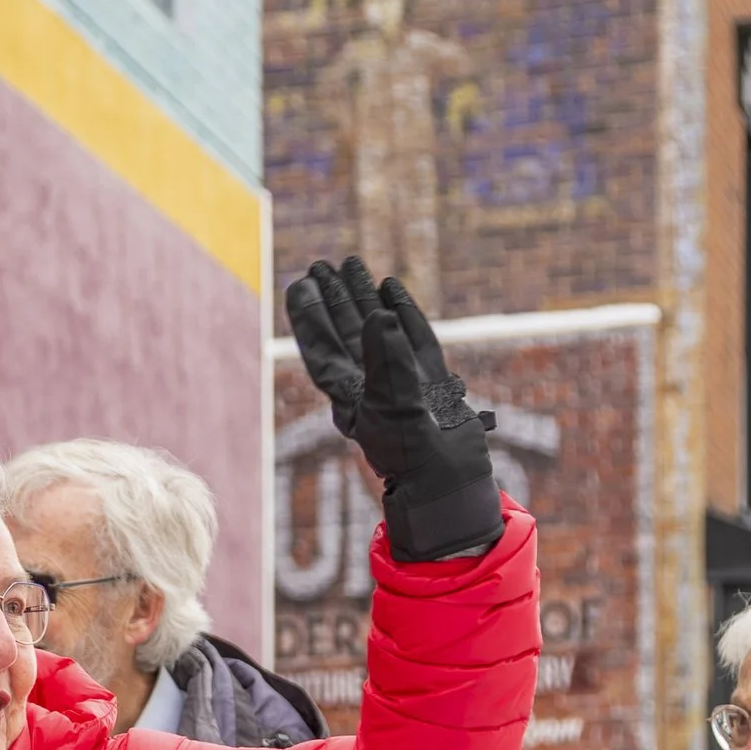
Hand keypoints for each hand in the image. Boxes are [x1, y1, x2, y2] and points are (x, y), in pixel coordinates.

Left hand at [284, 255, 503, 562]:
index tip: (301, 284)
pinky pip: (412, 339)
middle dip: (333, 300)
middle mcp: (372, 387)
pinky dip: (401, 313)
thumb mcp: (394, 406)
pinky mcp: (430, 383)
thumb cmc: (415, 455)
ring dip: (363, 301)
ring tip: (353, 265)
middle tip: (322, 265)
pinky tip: (391, 288)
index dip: (309, 317)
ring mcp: (402, 383)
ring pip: (376, 331)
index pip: (323, 349)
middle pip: (344, 334)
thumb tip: (378, 314)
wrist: (449, 483)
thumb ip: (387, 359)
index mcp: (352, 396)